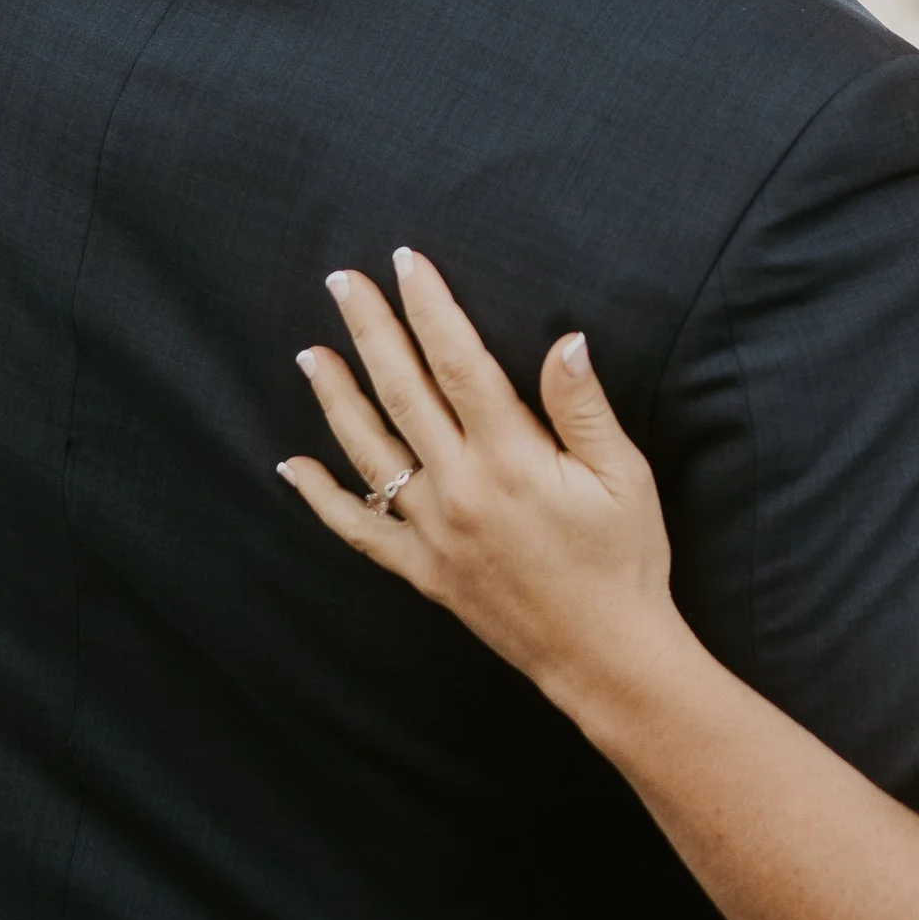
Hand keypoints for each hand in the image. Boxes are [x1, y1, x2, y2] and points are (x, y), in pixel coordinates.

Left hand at [282, 252, 682, 719]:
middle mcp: (460, 488)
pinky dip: (323, 499)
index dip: (430, 307)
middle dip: (370, 331)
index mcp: (511, 457)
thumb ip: (582, 407)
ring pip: (370, 452)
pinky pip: (360, 531)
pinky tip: (293, 468)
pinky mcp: (424, 570)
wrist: (604, 657)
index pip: (458, 362)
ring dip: (336, 398)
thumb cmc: (625, 562)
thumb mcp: (623, 476)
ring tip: (310, 353)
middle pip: (402, 392)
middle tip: (341, 282)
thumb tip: (565, 340)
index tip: (407, 262)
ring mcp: (434, 531)